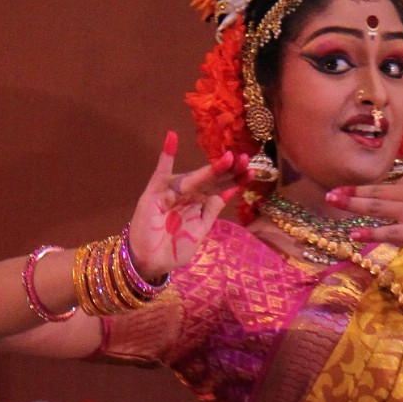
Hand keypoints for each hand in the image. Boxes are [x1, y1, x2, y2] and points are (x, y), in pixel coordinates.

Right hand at [127, 132, 241, 282]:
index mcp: (198, 202)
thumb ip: (212, 209)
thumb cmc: (174, 249)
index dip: (234, 180)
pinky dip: (165, 156)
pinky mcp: (154, 194)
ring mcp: (171, 192)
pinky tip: (172, 137)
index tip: (251, 172)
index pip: (219, 188)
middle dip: (227, 172)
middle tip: (245, 160)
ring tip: (228, 159)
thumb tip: (230, 190)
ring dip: (210, 169)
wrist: (150, 263)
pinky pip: (160, 173)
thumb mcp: (200, 229)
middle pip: (209, 180)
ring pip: (193, 179)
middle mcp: (186, 194)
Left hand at [325, 151, 402, 249]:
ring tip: (333, 203)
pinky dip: (369, 232)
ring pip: (375, 207)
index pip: (389, 183)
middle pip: (374, 192)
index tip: (352, 190)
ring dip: (352, 205)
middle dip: (350, 193)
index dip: (368, 189)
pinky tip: (354, 234)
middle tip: (330, 195)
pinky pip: (387, 231)